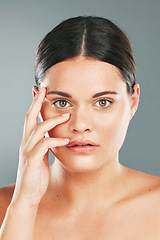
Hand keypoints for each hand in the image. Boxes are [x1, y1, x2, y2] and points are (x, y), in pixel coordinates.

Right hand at [11, 87, 69, 206]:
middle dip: (37, 103)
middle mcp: (26, 143)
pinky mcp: (32, 160)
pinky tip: (65, 140)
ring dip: (52, 121)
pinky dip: (55, 140)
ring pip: (38, 129)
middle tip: (46, 90)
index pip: (31, 118)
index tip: (42, 92)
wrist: (28, 195)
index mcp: (29, 141)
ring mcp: (28, 151)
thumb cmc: (36, 176)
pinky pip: (44, 146)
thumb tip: (55, 136)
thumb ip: (45, 145)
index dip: (36, 104)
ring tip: (66, 115)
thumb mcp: (41, 157)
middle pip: (30, 118)